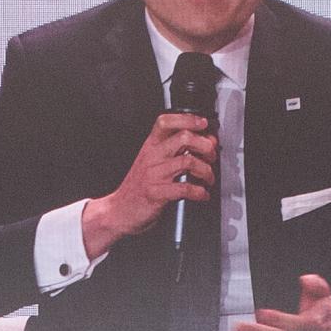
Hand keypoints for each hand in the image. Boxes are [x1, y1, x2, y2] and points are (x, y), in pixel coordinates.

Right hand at [81, 113, 217, 254]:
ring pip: (188, 161)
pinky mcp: (156, 193)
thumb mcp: (153, 163)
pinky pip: (185, 188)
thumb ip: (176, 151)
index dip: (187, 119)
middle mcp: (152, 157)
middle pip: (183, 137)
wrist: (119, 211)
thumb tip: (205, 142)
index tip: (203, 124)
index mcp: (150, 146)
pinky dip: (200, 192)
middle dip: (205, 145)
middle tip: (211, 156)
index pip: (166, 122)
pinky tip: (202, 194)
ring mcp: (153, 175)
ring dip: (206, 170)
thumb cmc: (138, 188)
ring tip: (209, 178)